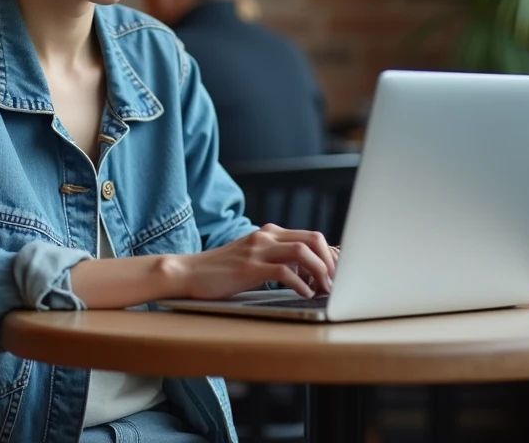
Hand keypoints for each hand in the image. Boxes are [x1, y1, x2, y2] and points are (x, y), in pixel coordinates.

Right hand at [177, 224, 336, 299]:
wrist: (188, 272)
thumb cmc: (221, 271)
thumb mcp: (253, 259)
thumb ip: (278, 260)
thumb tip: (309, 273)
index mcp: (270, 233)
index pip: (311, 236)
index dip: (331, 254)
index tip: (340, 274)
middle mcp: (266, 236)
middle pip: (313, 239)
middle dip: (331, 261)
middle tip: (336, 283)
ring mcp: (257, 250)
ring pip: (303, 252)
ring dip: (320, 272)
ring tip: (324, 290)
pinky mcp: (249, 268)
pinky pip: (284, 272)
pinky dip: (300, 284)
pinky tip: (304, 294)